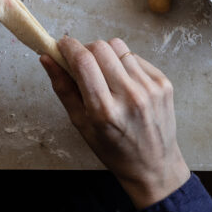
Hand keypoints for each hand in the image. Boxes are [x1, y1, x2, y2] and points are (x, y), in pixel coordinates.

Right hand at [40, 37, 189, 209]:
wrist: (154, 166)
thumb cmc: (114, 150)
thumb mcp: (81, 125)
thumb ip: (63, 88)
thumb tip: (47, 58)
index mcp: (105, 111)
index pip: (83, 62)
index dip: (68, 47)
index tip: (61, 45)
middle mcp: (130, 96)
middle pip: (100, 48)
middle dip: (86, 50)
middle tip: (82, 64)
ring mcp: (150, 88)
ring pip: (118, 47)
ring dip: (105, 55)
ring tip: (105, 74)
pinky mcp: (164, 82)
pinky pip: (136, 57)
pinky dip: (124, 63)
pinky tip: (124, 82)